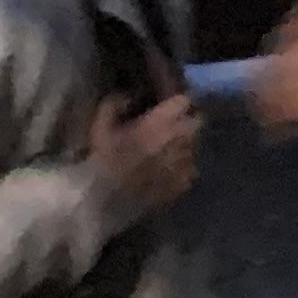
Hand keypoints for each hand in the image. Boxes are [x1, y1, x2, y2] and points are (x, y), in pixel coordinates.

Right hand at [89, 93, 200, 211]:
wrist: (108, 201)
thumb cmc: (103, 161)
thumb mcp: (100, 127)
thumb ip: (114, 104)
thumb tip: (126, 96)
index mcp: (160, 123)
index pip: (184, 101)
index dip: (176, 102)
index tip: (169, 106)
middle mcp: (178, 139)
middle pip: (197, 122)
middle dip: (188, 121)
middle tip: (173, 126)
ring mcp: (184, 162)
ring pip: (195, 146)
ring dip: (185, 145)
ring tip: (170, 151)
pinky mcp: (184, 183)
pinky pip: (191, 169)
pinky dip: (183, 168)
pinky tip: (168, 172)